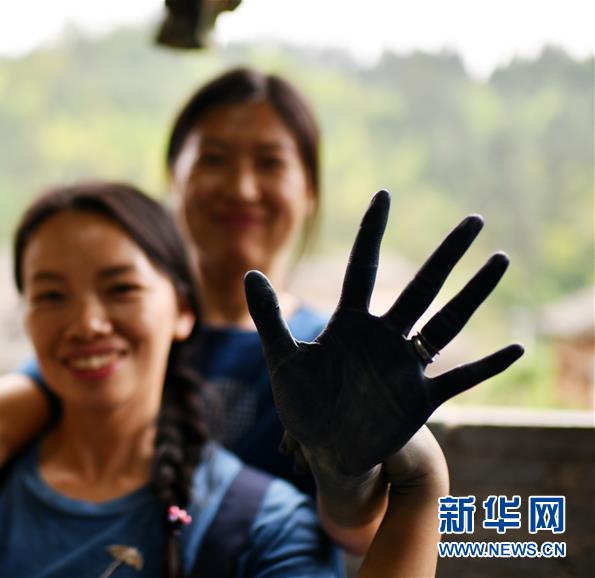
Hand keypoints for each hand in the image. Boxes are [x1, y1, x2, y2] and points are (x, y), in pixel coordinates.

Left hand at [245, 191, 522, 475]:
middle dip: (446, 255)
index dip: (371, 232)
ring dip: (474, 294)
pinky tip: (516, 349)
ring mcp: (405, 367)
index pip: (360, 268)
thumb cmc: (303, 404)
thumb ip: (271, 318)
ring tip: (501, 260)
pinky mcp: (420, 399)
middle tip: (475, 219)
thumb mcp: (283, 361)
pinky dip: (486, 366)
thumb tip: (252, 272)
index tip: (384, 195)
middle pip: (420, 288)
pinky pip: (460, 379)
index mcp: (349, 324)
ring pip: (447, 323)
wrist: (325, 450)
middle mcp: (383, 337)